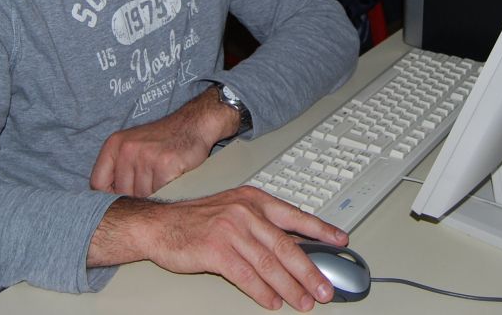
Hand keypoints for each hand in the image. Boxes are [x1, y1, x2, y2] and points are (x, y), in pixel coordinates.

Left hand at [91, 86, 237, 195]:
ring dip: (155, 195)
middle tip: (153, 185)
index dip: (110, 196)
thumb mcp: (132, 146)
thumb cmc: (163, 141)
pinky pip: (161, 193)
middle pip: (122, 193)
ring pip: (142, 196)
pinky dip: (169, 192)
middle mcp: (127, 149)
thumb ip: (117, 170)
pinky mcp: (165, 164)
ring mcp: (145, 156)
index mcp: (114, 144)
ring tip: (165, 180)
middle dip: (137, 196)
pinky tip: (175, 179)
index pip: (97, 184)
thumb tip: (106, 206)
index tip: (123, 198)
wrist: (194, 123)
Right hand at [91, 186, 348, 310]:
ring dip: (291, 287)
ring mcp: (231, 230)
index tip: (341, 240)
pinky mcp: (216, 250)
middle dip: (310, 271)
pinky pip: (247, 276)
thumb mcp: (234, 211)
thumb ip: (264, 227)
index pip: (296, 215)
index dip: (321, 229)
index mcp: (254, 199)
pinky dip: (263, 292)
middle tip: (325, 288)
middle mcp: (245, 211)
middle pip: (286, 246)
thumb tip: (297, 248)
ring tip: (304, 301)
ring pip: (270, 264)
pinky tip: (273, 301)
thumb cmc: (197, 221)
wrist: (160, 225)